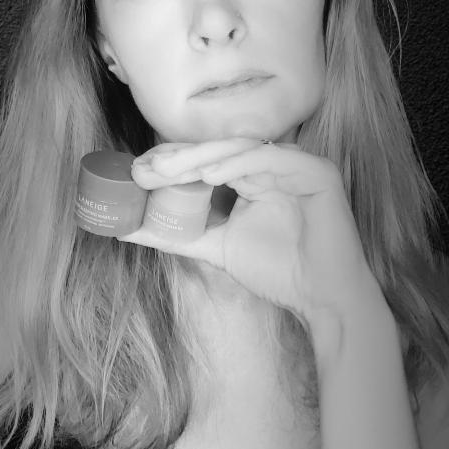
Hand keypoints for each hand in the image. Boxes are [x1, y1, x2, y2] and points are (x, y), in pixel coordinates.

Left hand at [119, 138, 380, 326]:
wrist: (324, 298)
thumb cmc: (279, 271)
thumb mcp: (216, 247)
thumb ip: (176, 236)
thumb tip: (124, 229)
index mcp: (252, 175)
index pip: (207, 158)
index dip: (172, 161)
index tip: (137, 172)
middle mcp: (272, 164)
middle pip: (219, 150)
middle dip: (179, 157)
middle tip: (144, 169)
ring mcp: (296, 164)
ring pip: (241, 150)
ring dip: (202, 158)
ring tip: (168, 170)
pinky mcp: (316, 171)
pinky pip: (272, 160)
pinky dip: (240, 164)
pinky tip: (211, 175)